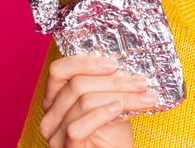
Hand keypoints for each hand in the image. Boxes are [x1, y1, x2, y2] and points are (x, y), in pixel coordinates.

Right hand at [39, 54, 154, 147]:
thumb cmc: (112, 132)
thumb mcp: (110, 100)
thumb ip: (107, 83)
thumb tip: (123, 60)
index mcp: (56, 98)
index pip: (59, 70)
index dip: (85, 62)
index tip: (114, 64)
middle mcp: (50, 115)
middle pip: (77, 85)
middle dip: (115, 81)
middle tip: (142, 82)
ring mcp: (54, 134)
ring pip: (83, 102)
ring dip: (120, 96)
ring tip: (144, 97)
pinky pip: (77, 127)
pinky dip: (101, 114)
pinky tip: (119, 108)